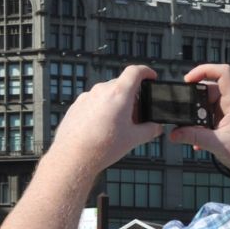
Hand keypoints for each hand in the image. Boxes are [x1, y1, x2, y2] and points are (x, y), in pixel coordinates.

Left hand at [48, 65, 163, 177]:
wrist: (73, 156)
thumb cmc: (101, 147)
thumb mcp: (134, 139)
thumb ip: (150, 130)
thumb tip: (156, 128)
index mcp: (118, 94)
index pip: (135, 71)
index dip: (146, 71)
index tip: (150, 76)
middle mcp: (101, 91)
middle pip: (121, 84)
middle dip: (131, 95)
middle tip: (135, 113)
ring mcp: (86, 97)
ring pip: (106, 93)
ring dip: (115, 102)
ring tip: (118, 123)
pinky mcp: (76, 106)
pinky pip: (93, 102)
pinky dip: (101, 108)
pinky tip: (102, 127)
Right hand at [166, 65, 229, 174]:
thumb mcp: (218, 144)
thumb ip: (194, 136)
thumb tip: (174, 133)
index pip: (223, 73)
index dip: (204, 70)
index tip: (187, 80)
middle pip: (211, 90)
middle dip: (194, 101)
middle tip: (184, 113)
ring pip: (210, 104)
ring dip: (198, 116)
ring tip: (191, 130)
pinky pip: (213, 116)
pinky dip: (203, 125)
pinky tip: (198, 141)